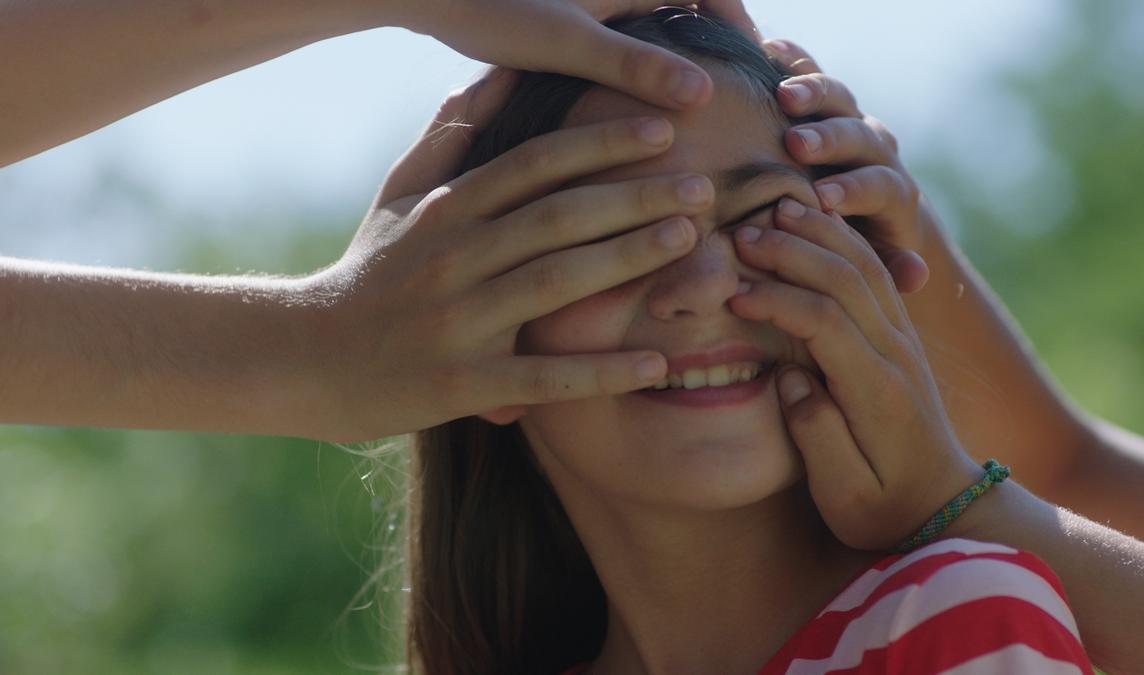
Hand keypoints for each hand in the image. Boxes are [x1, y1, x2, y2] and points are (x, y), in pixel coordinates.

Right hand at [300, 68, 712, 442]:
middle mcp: (454, 259)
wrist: (305, 358)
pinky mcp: (462, 385)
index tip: (663, 130)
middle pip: (557, 218)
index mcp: (445, 210)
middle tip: (704, 187)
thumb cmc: (367, 272)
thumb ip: (448, 136)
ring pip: (556, 284)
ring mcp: (459, 323)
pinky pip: (544, 376)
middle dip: (635, 197)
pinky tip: (656, 362)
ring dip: (627, 260)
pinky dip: (601, 371)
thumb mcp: (397, 195)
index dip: (601, 144)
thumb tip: (496, 73)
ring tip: (688, 242)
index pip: (534, 165)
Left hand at [401, 0, 756, 109]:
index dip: (737, 24)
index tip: (751, 67)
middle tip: (724, 87)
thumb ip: (637, 68)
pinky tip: (626, 87)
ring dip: (673, 40)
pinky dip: (638, 43)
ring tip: (685, 92)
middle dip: (709, 33)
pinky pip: (621, 17)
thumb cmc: (497, 13)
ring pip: (652, 8)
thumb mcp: (571, 47)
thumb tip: (702, 96)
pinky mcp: (567, 3)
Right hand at [729, 201, 979, 549]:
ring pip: (864, 267)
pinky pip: (874, 273)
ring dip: (821, 234)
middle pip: (845, 280)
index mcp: (877, 392)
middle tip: (740, 235)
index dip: (777, 301)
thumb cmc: (885, 509)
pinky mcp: (900, 335)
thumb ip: (817, 435)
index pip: (826, 323)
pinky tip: (814, 223)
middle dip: (792, 251)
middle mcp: (895, 355)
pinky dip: (842, 241)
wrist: (946, 507)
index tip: (733, 295)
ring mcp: (902, 340)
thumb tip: (791, 378)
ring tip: (776, 208)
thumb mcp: (846, 495)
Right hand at [760, 38, 932, 293]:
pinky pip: (810, 71)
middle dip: (831, 140)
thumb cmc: (857, 249)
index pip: (879, 184)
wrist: (855, 210)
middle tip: (799, 146)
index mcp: (889, 190)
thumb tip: (917, 276)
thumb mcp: (875, 265)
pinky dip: (793, 58)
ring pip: (839, 100)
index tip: (824, 200)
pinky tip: (769, 48)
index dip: (853, 190)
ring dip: (814, 95)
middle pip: (861, 136)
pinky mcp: (821, 102)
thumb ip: (891, 268)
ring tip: (784, 97)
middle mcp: (873, 149)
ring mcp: (848, 120)